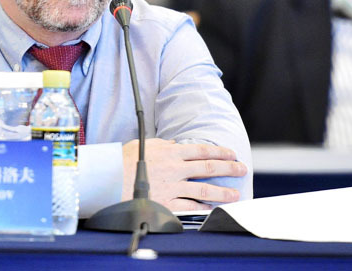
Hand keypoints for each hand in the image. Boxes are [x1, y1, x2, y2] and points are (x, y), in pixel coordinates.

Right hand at [121, 138, 246, 211]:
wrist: (109, 179)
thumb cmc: (123, 160)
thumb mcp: (144, 144)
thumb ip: (162, 145)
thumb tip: (174, 146)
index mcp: (171, 152)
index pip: (202, 150)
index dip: (220, 152)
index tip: (232, 154)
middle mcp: (175, 169)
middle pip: (208, 168)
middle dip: (229, 168)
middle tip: (242, 169)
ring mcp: (172, 187)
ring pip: (204, 190)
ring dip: (222, 192)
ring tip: (235, 194)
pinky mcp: (166, 203)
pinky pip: (189, 207)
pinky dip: (202, 208)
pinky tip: (212, 208)